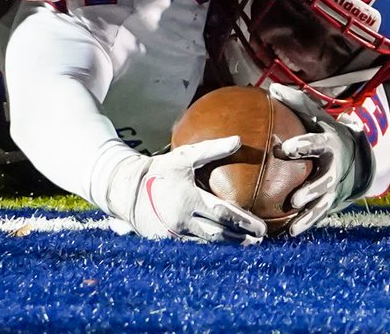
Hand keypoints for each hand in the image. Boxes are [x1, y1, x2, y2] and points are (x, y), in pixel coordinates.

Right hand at [105, 138, 266, 243]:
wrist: (127, 189)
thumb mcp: (185, 157)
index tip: (262, 228)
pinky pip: (194, 249)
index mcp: (189, 200)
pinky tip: (224, 249)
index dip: (244, 222)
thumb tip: (238, 140)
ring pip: (208, 246)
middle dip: (242, 239)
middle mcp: (183, 221)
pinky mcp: (168, 242)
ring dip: (229, 247)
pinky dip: (211, 249)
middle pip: (220, 235)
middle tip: (260, 239)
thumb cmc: (160, 170)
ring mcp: (175, 235)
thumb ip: (212, 149)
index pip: (223, 214)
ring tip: (248, 245)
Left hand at [270, 85, 372, 235]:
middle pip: (323, 180)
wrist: (352, 153)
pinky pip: (316, 215)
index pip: (315, 144)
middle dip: (311, 188)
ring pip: (322, 202)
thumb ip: (296, 103)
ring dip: (308, 213)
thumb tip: (272, 88)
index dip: (302, 146)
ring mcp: (332, 187)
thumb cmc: (324, 130)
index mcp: (327, 143)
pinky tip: (288, 233)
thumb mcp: (315, 115)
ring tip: (292, 225)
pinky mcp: (329, 202)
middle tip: (295, 197)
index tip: (285, 149)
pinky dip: (304, 224)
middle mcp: (333, 168)